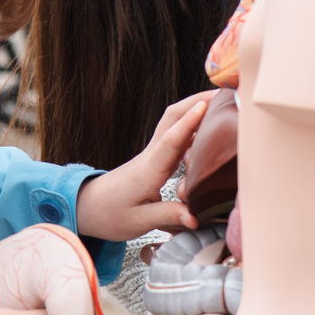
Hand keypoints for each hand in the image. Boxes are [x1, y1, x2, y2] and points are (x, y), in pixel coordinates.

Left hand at [76, 91, 215, 240]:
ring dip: (195, 109)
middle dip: (196, 101)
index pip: (169, 141)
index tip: (205, 106)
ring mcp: (153, 155)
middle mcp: (151, 157)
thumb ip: (167, 216)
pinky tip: (210, 126)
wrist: (90, 207)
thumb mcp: (137, 221)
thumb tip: (193, 217)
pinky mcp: (157, 159)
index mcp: (147, 171)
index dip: (188, 123)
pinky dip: (193, 126)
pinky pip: (177, 136)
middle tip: (223, 92)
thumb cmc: (110, 213)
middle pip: (172, 118)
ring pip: (174, 123)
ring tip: (223, 102)